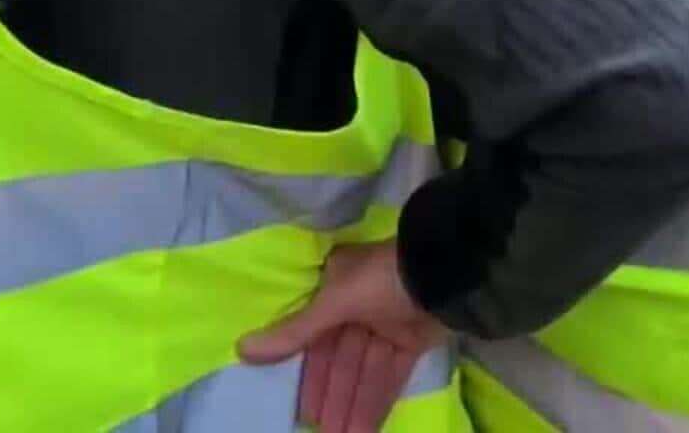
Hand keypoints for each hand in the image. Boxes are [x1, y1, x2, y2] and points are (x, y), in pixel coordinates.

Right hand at [238, 242, 446, 432]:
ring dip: (355, 405)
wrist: (447, 272)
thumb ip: (294, 331)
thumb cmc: (382, 278)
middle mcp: (358, 305)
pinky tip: (366, 427)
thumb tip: (241, 349)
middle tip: (324, 432)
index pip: (314, 338)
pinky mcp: (413, 339)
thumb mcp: (334, 300)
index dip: (310, 375)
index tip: (302, 409)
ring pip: (365, 371)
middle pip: (340, 360)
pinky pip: (390, 374)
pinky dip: (379, 399)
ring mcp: (388, 323)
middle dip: (334, 397)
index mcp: (336, 286)